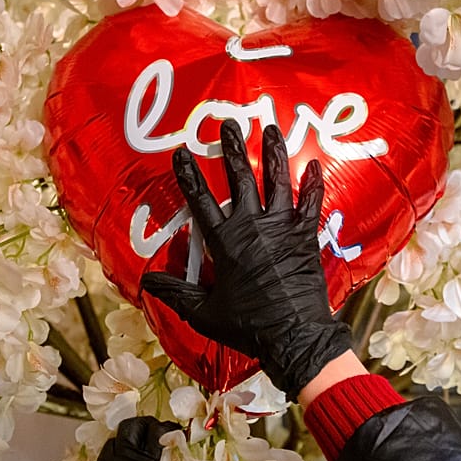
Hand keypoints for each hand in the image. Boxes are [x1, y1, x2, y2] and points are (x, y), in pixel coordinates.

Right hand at [140, 121, 352, 394]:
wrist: (294, 336)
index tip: (182, 153)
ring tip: (270, 129)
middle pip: (240, 178)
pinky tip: (315, 163)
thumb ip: (175, 293)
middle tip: (229, 125)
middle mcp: (252, 225)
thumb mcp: (203, 312)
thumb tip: (145, 281)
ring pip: (277, 180)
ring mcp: (282, 227)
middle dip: (232, 149)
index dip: (189, 175)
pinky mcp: (307, 236)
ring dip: (274, 152)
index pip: (200, 200)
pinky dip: (313, 183)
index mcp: (225, 242)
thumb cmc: (247, 326)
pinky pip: (311, 203)